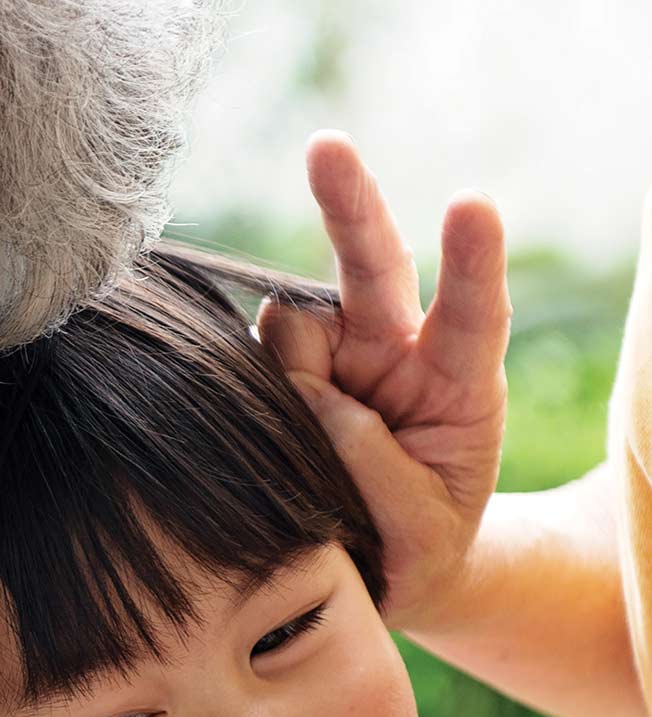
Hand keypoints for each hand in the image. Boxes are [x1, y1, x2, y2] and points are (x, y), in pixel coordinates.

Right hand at [257, 132, 511, 630]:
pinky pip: (247, 363)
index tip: (470, 206)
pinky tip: (268, 443)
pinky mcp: (274, 375)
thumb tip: (306, 391)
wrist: (380, 570)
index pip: (471, 315)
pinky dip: (246, 392)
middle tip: (326, 147)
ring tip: (310, 465)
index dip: (470, 263)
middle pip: (372, 265)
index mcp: (458, 385)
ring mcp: (330, 360)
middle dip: (350, 202)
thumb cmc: (419, 546)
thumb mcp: (420, 527)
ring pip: (289, 325)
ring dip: (287, 375)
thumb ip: (371, 462)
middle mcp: (393, 353)